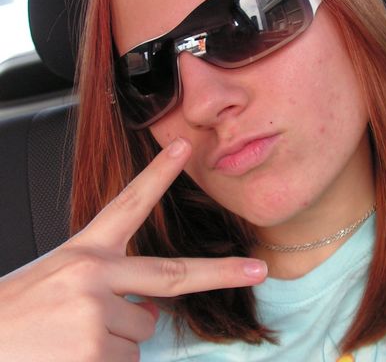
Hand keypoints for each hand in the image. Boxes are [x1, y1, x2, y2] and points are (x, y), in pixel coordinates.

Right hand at [0, 138, 267, 361]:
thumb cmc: (17, 312)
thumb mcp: (58, 280)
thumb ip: (108, 285)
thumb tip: (149, 313)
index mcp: (84, 251)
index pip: (129, 203)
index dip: (159, 174)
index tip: (185, 148)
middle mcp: (94, 274)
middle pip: (172, 274)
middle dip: (221, 272)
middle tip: (258, 269)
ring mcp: (96, 313)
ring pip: (140, 332)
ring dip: (118, 341)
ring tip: (73, 341)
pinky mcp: (93, 351)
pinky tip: (73, 357)